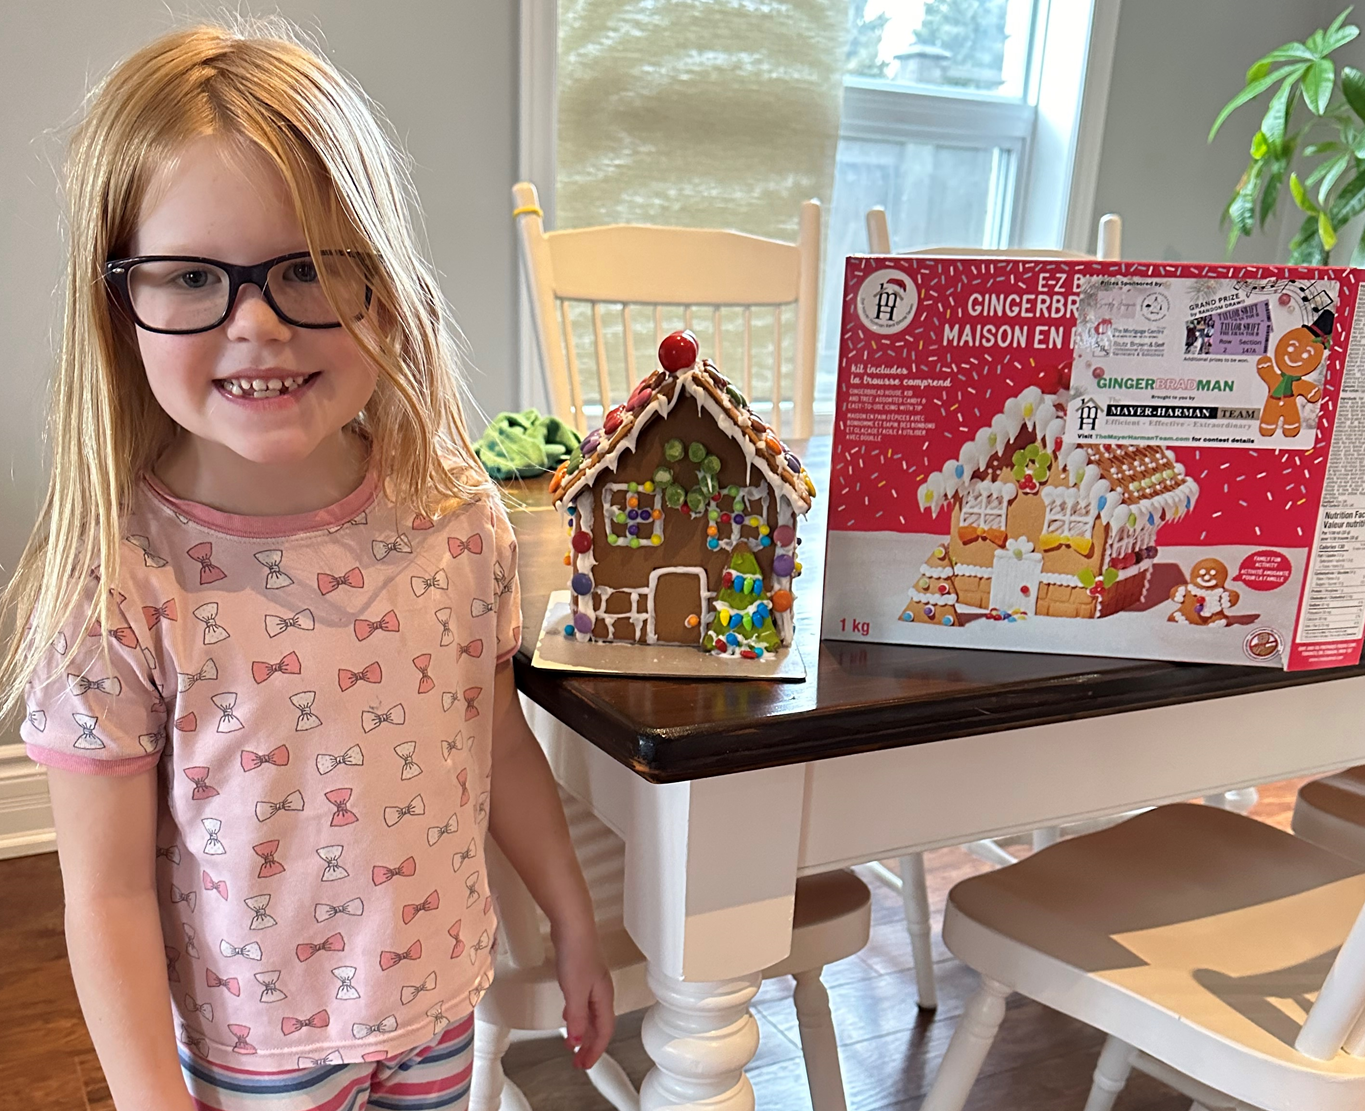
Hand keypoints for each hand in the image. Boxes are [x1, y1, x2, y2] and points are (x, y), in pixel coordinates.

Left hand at [554, 927, 614, 1068]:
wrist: (573, 926)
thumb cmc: (577, 953)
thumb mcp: (575, 992)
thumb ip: (577, 1018)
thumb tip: (577, 1042)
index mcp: (604, 997)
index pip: (604, 1031)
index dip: (595, 1050)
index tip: (585, 1064)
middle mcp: (601, 991)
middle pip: (599, 1025)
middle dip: (590, 1045)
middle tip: (579, 1062)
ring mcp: (592, 982)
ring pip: (591, 1014)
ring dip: (583, 1032)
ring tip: (573, 1045)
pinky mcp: (581, 974)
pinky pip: (583, 1003)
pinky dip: (578, 1015)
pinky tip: (570, 1016)